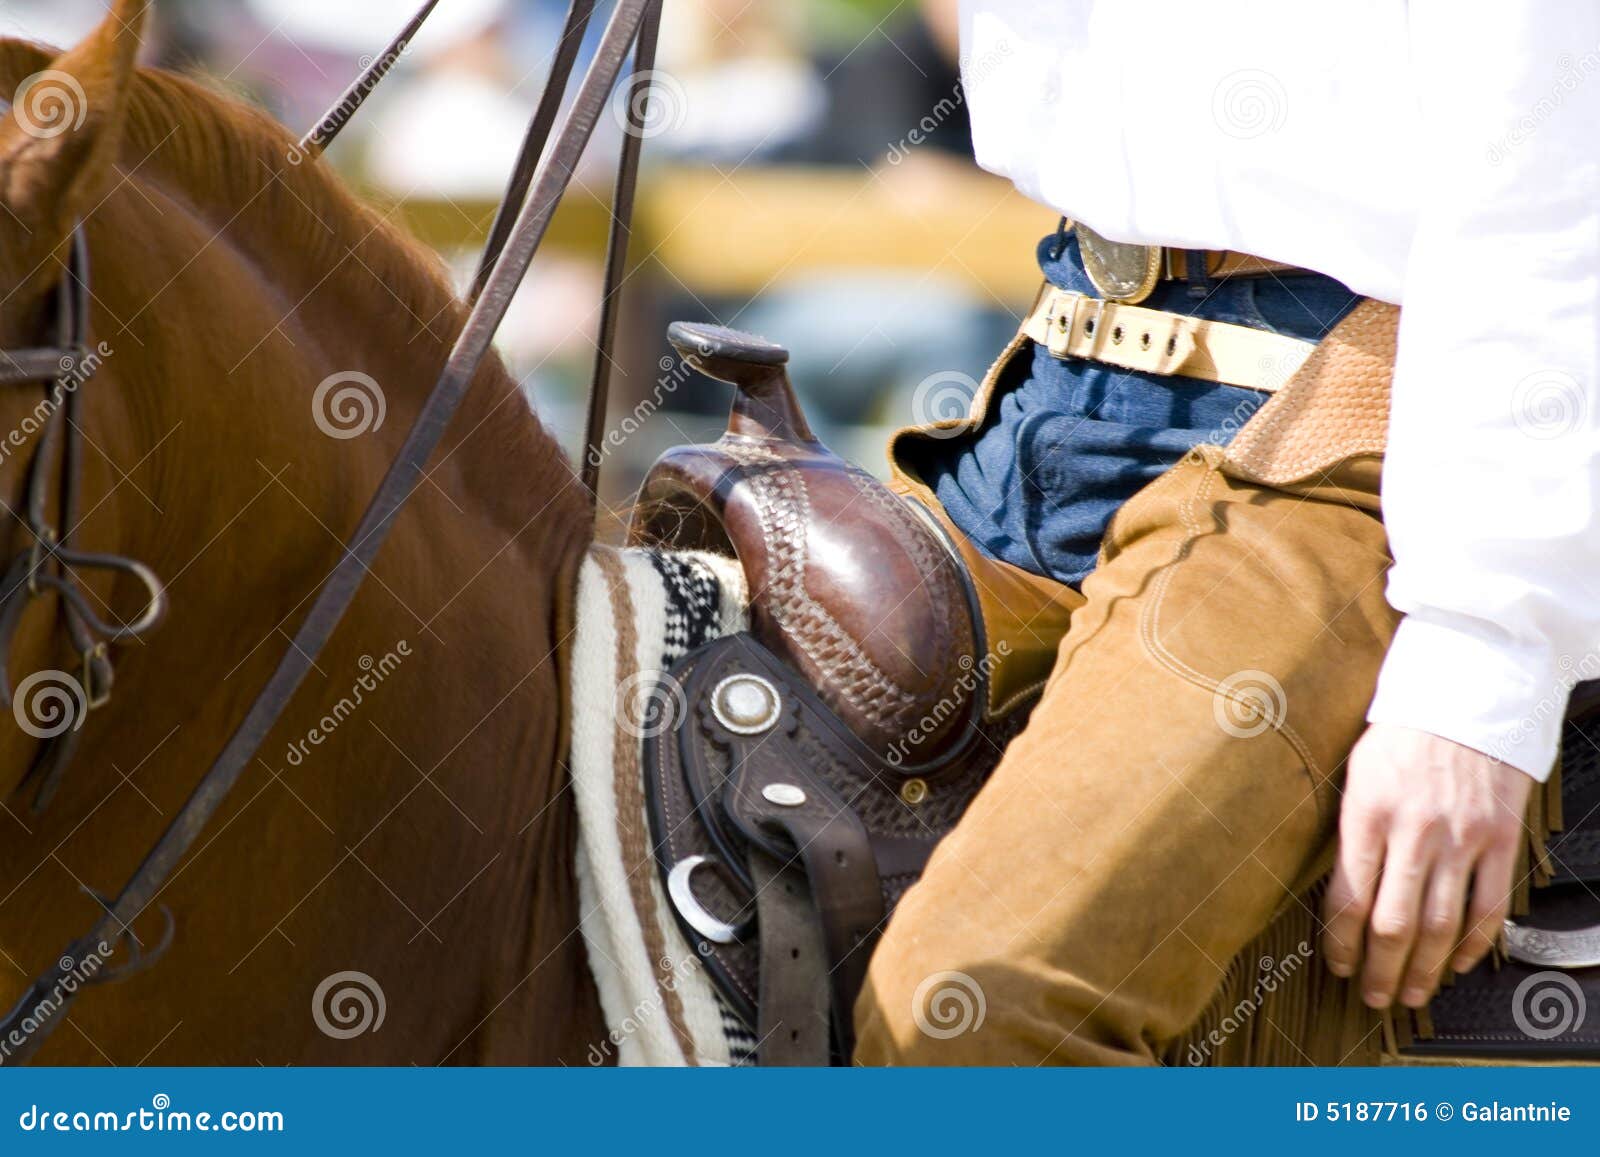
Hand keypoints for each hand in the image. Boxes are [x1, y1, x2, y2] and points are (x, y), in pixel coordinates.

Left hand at [1322, 722, 1533, 1008]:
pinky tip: (1455, 962)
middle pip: (1393, 924)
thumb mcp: (1355, 774)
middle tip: (1372, 995)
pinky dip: (1471, 943)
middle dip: (1380, 970)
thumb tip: (1338, 890)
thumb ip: (1348, 831)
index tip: (1337, 964)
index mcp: (1367, 814)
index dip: (1340, 942)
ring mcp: (1461, 839)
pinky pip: (1487, 907)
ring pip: (1439, 925)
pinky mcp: (1499, 841)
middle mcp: (1414, 832)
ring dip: (1423, 969)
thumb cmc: (1402, 734)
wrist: (1467, 699)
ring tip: (1411, 993)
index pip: (1348, 897)